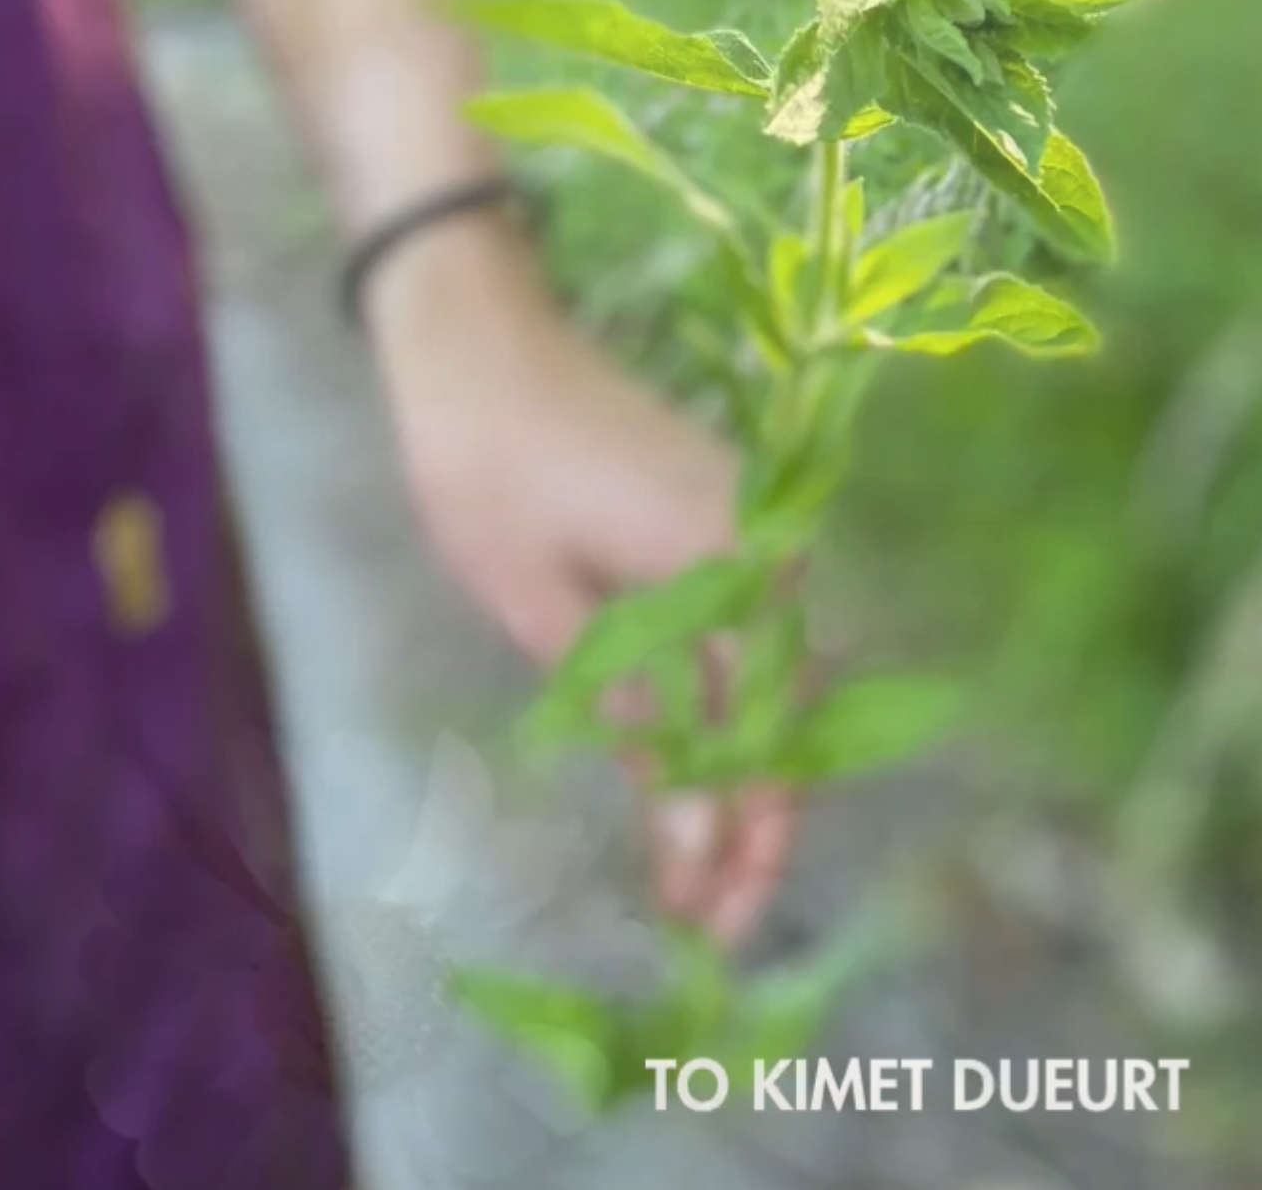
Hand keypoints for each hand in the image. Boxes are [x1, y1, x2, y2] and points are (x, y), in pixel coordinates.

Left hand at [364, 210, 796, 946]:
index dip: (758, 837)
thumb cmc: (493, 473)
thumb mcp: (556, 619)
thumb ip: (642, 730)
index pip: (778, 732)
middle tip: (698, 914)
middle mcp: (770, 549)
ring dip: (732, 765)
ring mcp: (749, 529)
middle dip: (750, 817)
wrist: (474, 340)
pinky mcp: (718, 519)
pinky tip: (679, 764)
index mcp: (739, 568)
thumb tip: (696, 845)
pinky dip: (714, 703)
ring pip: (764, 677)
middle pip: (786, 710)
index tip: (718, 921)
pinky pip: (739, 630)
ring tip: (685, 864)